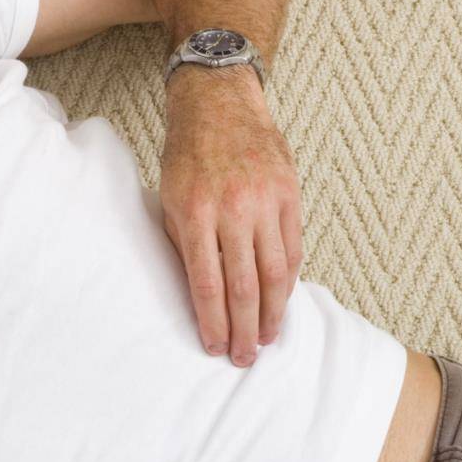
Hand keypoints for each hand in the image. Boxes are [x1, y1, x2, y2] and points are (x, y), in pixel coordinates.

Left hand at [158, 69, 303, 365]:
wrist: (219, 103)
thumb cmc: (186, 156)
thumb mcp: (169, 199)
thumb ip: (185, 245)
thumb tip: (200, 296)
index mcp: (196, 213)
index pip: (207, 284)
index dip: (213, 322)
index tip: (215, 348)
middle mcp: (234, 209)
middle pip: (245, 286)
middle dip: (245, 329)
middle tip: (245, 358)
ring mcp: (266, 200)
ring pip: (276, 272)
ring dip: (273, 312)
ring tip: (267, 338)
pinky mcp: (290, 193)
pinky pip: (293, 247)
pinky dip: (289, 280)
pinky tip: (282, 301)